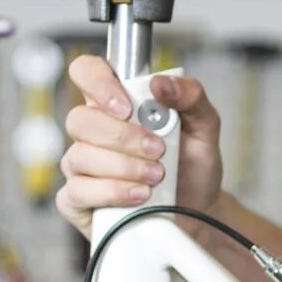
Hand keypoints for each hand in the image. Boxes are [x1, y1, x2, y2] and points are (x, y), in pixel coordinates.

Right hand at [56, 54, 224, 236]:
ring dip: (124, 167)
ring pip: (80, 156)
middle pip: (80, 119)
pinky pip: (78, 191)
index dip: (98, 83)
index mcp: (116, 103)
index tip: (127, 108)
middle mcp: (91, 131)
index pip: (86, 72)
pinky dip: (112, 192)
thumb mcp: (205, 126)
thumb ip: (191, 97)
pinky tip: (139, 195)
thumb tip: (160, 83)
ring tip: (156, 176)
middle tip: (158, 150)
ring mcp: (80, 165)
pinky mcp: (77, 200)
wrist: (198, 209)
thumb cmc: (192, 165)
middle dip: (123, 137)